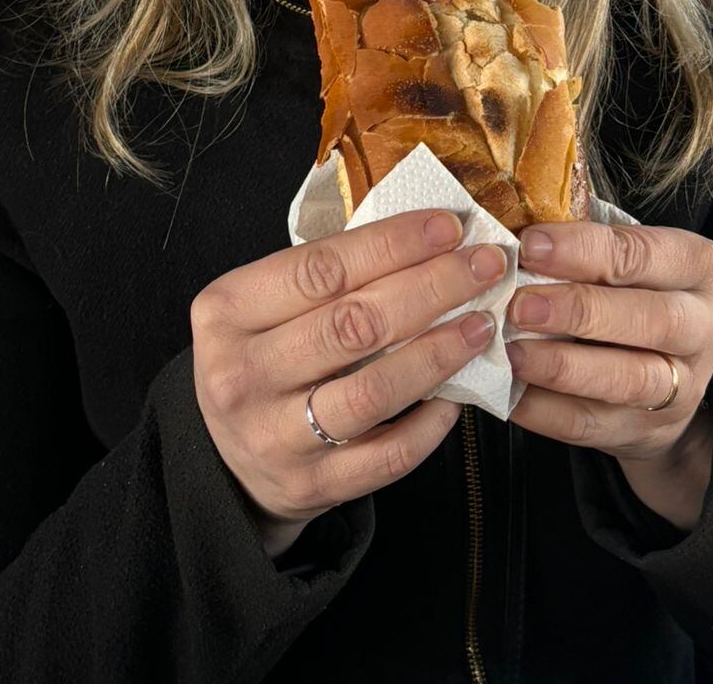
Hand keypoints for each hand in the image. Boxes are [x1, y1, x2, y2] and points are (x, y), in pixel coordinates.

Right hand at [191, 210, 507, 537]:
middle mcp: (242, 375)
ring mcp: (275, 436)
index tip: (449, 226)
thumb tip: (428, 239)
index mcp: (227, 312)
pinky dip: (430, 423)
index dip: (392, 244)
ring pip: (373, 390)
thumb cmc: (264, 359)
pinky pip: (387, 455)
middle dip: (432, 288)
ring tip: (482, 325)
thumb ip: (328, 277)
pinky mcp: (311, 486)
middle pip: (353, 324)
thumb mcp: (264, 308)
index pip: (320, 268)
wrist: (226, 463)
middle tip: (485, 266)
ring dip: (438, 353)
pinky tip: (457, 395)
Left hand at [506, 222, 712, 474]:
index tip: (530, 246)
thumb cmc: (634, 293)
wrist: (670, 371)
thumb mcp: (628, 259)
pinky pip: (594, 425)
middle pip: (651, 319)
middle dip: (580, 310)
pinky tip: (511, 391)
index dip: (584, 249)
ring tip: (513, 352)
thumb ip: (585, 248)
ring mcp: (684, 387)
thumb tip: (509, 239)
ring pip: (629, 380)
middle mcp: (705, 327)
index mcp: (699, 267)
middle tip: (521, 305)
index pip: (642, 253)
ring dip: (564, 366)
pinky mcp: (650, 431)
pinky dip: (546, 411)